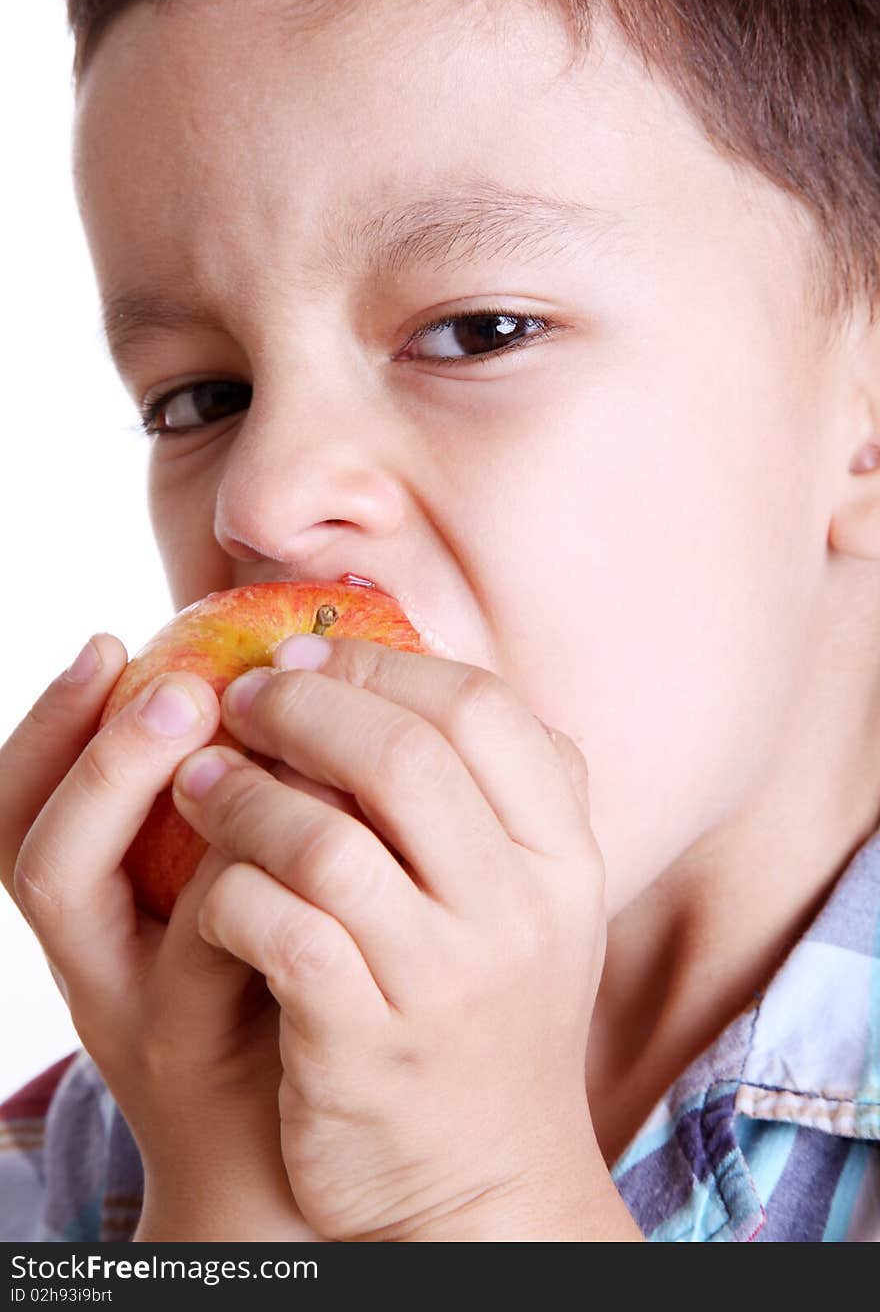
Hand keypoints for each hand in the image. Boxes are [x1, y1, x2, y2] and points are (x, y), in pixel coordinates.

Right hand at [0, 635, 320, 1241]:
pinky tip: (293, 814)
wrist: (276, 1163)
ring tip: (209, 725)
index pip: (22, 813)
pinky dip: (236, 867)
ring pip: (91, 899)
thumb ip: (233, 817)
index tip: (111, 643)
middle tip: (172, 683)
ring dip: (137, 798)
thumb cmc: (266, 1005)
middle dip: (95, 753)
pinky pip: (203, 946)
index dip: (50, 725)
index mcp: (92, 917)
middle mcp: (90, 964)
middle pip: (39, 853)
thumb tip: (279, 688)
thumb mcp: (226, 910)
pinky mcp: (197, 1050)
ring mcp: (134, 1011)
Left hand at [173, 636, 641, 1240]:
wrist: (483, 1185)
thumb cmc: (487, 1016)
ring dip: (243, 795)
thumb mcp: (533, 902)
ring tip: (199, 782)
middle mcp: (520, 911)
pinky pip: (279, 927)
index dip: (385, 666)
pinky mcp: (365, 1045)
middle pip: (403, 755)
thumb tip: (393, 667)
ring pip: (327, 839)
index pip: (484, 708)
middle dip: (303, 708)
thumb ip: (491, 795)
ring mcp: (445, 981)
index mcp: (565, 856)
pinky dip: (229, 891)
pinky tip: (214, 892)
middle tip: (243, 699)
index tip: (311, 657)